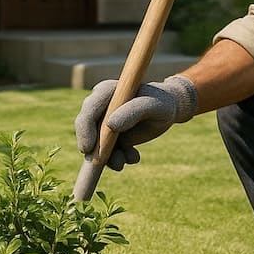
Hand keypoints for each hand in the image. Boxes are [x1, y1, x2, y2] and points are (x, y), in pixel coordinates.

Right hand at [73, 75, 197, 169]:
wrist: (169, 111)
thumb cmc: (162, 103)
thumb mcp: (153, 105)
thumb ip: (134, 111)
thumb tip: (110, 124)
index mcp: (107, 91)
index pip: (89, 109)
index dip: (84, 128)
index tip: (88, 148)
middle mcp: (101, 106)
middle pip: (85, 128)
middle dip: (94, 148)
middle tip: (108, 162)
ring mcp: (104, 122)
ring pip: (95, 144)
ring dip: (110, 157)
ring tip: (131, 158)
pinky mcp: (110, 137)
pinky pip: (106, 152)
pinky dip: (118, 159)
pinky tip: (134, 156)